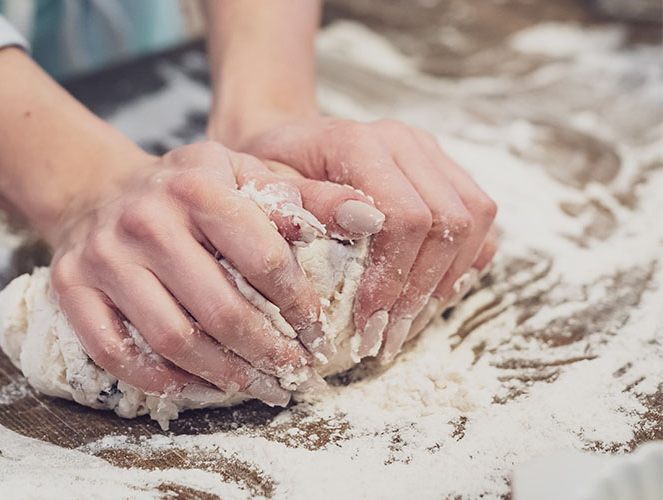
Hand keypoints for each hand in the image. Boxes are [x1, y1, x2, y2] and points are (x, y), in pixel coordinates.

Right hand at [46, 142, 380, 403]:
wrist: (100, 190)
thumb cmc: (187, 190)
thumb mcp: (246, 175)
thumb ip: (308, 196)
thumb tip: (371, 217)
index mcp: (197, 184)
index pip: (263, 258)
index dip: (299, 305)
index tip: (318, 332)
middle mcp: (146, 219)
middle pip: (220, 309)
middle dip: (268, 353)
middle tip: (295, 374)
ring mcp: (105, 256)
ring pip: (172, 339)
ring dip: (223, 375)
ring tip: (258, 387)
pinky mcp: (73, 287)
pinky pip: (117, 352)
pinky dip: (161, 379)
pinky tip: (196, 385)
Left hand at [222, 118, 497, 360]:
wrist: (283, 146)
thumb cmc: (267, 175)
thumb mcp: (264, 192)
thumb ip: (305, 205)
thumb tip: (362, 223)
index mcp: (358, 142)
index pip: (405, 216)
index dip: (393, 278)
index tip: (367, 324)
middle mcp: (404, 141)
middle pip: (448, 221)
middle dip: (420, 291)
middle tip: (386, 339)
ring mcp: (430, 153)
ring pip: (475, 219)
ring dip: (446, 282)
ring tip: (406, 326)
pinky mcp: (445, 170)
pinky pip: (479, 220)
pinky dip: (462, 265)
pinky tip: (425, 299)